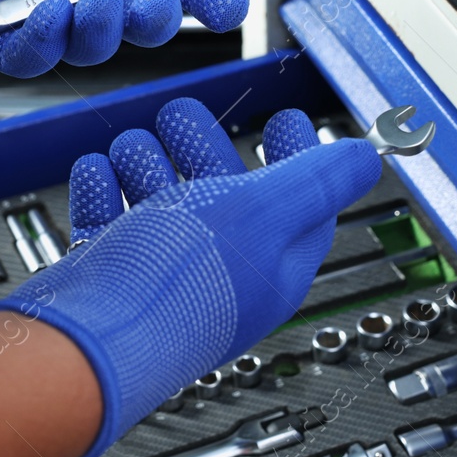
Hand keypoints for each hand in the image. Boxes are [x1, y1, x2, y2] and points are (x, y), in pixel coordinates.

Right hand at [0, 97, 380, 456]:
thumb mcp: (268, 212)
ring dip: (145, 163)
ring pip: (159, 205)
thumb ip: (319, 181)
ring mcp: (161, 278)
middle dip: (202, 146)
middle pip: (222, 197)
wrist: (90, 342)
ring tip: (133, 144)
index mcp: (272, 264)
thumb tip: (366, 160)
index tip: (283, 119)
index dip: (297, 156)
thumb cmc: (180, 285)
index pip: (300, 206)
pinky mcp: (108, 281)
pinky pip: (107, 226)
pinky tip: (97, 172)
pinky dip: (101, 191)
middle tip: (182, 115)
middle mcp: (219, 274)